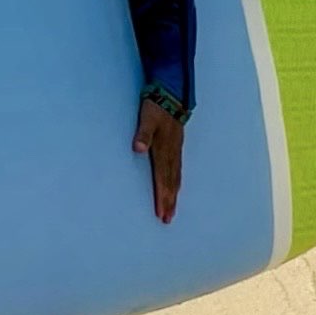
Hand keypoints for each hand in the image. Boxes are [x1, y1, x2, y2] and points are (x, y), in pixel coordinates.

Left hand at [133, 97, 183, 223]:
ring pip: (176, 178)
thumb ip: (142, 134)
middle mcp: (172, 153)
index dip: (162, 196)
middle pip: (171, 182)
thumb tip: (137, 149)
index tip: (161, 213)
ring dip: (173, 195)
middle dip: (168, 202)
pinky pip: (178, 170)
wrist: (172, 94)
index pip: (163, 178)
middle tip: (166, 219)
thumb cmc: (156, 107)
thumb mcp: (146, 118)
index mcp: (163, 150)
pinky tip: (176, 188)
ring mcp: (176, 150)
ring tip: (171, 211)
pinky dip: (176, 183)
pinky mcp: (176, 147)